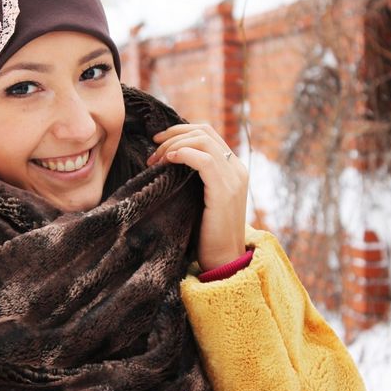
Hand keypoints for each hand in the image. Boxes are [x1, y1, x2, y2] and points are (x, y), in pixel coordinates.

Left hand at [148, 124, 248, 270]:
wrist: (224, 259)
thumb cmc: (207, 232)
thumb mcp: (201, 197)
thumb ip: (195, 178)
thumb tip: (170, 160)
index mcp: (233, 168)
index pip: (207, 133)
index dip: (180, 131)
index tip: (158, 142)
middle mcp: (237, 168)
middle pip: (204, 132)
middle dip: (173, 135)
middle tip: (153, 149)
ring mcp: (233, 179)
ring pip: (202, 141)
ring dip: (174, 145)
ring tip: (157, 160)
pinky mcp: (225, 191)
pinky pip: (204, 160)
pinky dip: (183, 154)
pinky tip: (168, 161)